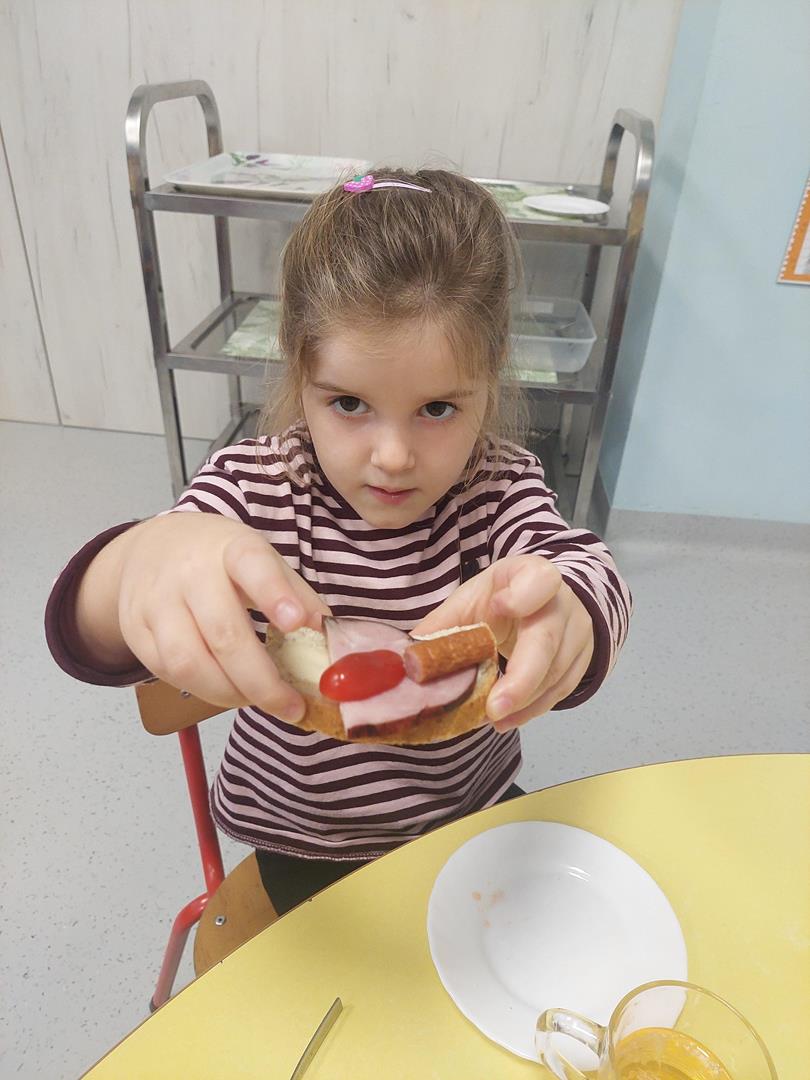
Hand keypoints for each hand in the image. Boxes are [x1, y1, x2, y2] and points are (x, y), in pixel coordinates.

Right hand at [113, 514, 329, 720]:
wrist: (151, 547)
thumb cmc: (218, 559)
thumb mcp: (262, 561)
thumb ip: (298, 596)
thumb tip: (331, 641)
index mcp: (231, 548)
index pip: (252, 565)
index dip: (274, 594)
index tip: (296, 623)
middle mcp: (189, 572)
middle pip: (223, 634)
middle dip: (261, 681)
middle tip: (291, 706)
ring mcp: (156, 601)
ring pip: (189, 663)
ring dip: (228, 694)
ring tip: (255, 700)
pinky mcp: (135, 629)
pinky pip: (167, 673)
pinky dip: (201, 690)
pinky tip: (224, 689)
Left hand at [411, 555, 593, 731]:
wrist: (553, 602)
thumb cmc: (506, 597)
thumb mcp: (475, 598)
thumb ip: (446, 624)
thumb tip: (407, 659)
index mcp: (533, 576)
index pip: (539, 580)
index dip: (523, 595)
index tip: (499, 607)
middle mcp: (563, 604)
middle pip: (547, 641)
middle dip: (521, 678)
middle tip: (493, 708)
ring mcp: (578, 635)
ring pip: (556, 674)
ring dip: (524, 702)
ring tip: (491, 719)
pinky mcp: (583, 662)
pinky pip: (561, 691)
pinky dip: (533, 709)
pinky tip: (508, 720)